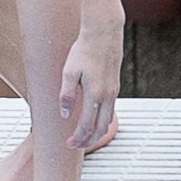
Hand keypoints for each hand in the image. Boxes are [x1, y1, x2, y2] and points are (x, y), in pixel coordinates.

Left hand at [58, 12, 123, 152]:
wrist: (104, 34)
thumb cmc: (84, 51)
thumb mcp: (69, 72)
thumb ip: (67, 95)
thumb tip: (65, 114)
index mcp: (95, 94)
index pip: (86, 125)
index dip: (77, 138)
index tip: (68, 144)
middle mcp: (108, 96)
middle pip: (100, 128)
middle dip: (88, 140)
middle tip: (75, 146)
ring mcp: (114, 91)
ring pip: (107, 120)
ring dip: (96, 132)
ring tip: (83, 137)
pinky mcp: (115, 86)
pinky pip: (110, 110)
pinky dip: (102, 121)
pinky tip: (93, 120)